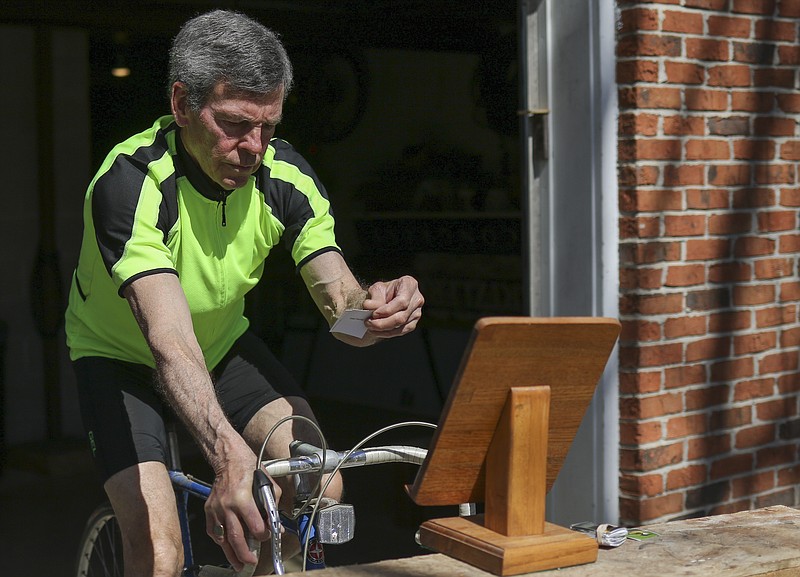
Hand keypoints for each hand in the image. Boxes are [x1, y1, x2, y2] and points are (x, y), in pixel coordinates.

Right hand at [205, 446, 276, 570]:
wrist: (229, 460)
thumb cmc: (249, 469)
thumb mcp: (268, 484)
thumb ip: (273, 506)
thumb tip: (277, 524)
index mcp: (242, 498)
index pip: (254, 525)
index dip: (263, 534)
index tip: (267, 536)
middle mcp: (227, 506)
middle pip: (236, 536)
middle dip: (244, 553)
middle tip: (251, 562)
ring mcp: (216, 509)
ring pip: (223, 538)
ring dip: (231, 553)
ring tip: (239, 563)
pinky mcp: (209, 510)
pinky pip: (213, 532)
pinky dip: (221, 541)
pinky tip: (227, 547)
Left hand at [363, 275, 423, 338]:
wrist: (387, 297)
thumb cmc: (384, 290)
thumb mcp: (377, 289)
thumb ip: (374, 298)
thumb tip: (368, 307)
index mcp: (410, 285)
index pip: (402, 301)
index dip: (387, 310)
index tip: (374, 314)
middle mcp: (417, 299)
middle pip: (402, 316)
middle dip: (383, 322)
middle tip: (368, 323)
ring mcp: (417, 312)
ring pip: (402, 326)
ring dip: (384, 329)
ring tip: (370, 327)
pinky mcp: (413, 323)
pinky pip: (401, 331)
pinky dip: (388, 333)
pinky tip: (377, 332)